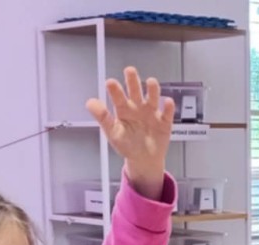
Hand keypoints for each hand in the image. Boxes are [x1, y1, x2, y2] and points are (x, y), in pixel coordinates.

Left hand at [85, 67, 173, 199]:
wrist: (144, 159)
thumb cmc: (127, 145)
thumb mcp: (112, 132)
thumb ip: (102, 117)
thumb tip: (89, 102)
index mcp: (123, 109)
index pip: (118, 96)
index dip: (115, 89)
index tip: (110, 82)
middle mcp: (137, 107)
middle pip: (135, 91)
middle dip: (133, 81)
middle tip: (129, 71)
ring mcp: (151, 113)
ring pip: (152, 98)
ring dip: (153, 89)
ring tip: (151, 82)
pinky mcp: (164, 122)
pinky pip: (166, 113)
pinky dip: (168, 107)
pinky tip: (167, 102)